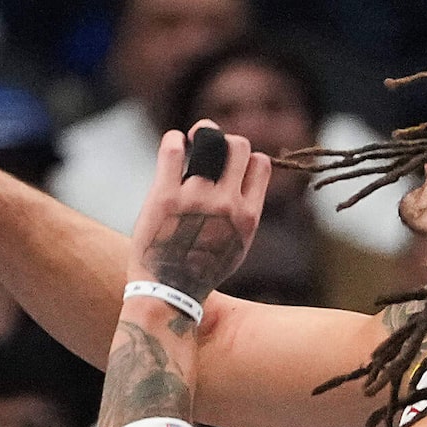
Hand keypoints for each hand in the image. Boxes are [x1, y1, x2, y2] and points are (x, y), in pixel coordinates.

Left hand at [128, 122, 271, 304]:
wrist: (168, 293)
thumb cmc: (202, 269)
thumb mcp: (238, 245)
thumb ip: (244, 212)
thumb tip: (247, 177)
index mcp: (247, 216)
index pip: (261, 164)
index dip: (247, 158)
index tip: (232, 164)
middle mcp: (226, 204)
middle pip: (239, 145)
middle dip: (226, 141)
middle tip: (211, 147)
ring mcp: (196, 197)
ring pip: (209, 140)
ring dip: (201, 134)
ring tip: (192, 140)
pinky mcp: (165, 195)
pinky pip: (174, 148)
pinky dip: (174, 139)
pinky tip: (174, 145)